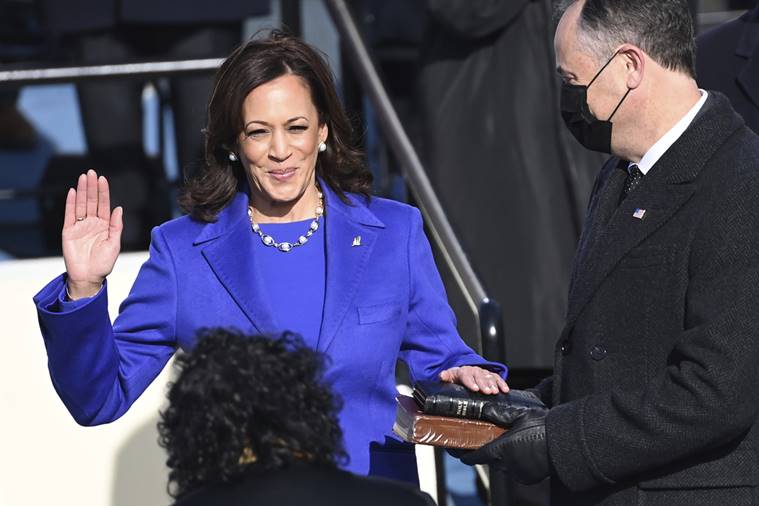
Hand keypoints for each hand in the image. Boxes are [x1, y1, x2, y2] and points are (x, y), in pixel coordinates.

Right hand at [62, 169, 122, 298]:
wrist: (88, 277)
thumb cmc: (103, 263)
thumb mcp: (114, 244)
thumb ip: (116, 226)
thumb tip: (119, 208)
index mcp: (104, 225)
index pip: (103, 204)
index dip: (103, 192)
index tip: (103, 179)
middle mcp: (92, 223)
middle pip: (91, 201)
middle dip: (91, 187)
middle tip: (91, 172)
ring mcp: (80, 226)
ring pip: (80, 205)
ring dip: (81, 191)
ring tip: (83, 177)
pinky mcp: (68, 231)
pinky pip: (69, 215)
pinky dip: (70, 203)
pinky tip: (71, 192)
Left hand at [439, 365, 508, 394]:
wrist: (464, 372)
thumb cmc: (456, 377)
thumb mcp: (449, 376)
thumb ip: (445, 377)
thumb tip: (441, 376)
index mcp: (464, 371)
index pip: (467, 375)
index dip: (471, 382)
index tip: (475, 388)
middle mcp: (475, 371)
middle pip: (480, 377)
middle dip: (484, 384)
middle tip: (487, 392)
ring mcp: (483, 373)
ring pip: (489, 377)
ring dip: (493, 384)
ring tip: (495, 392)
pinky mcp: (491, 375)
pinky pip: (497, 378)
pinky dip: (502, 383)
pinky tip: (505, 390)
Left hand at [460, 404, 550, 483]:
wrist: (564, 443)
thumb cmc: (542, 427)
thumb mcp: (519, 415)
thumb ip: (499, 413)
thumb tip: (485, 409)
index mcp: (501, 449)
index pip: (476, 457)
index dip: (465, 455)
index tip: (458, 453)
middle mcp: (507, 465)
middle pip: (489, 460)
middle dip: (486, 452)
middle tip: (482, 442)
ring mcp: (517, 473)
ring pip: (502, 466)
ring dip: (500, 458)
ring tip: (503, 445)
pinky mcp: (527, 478)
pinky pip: (514, 471)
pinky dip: (513, 463)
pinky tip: (518, 452)